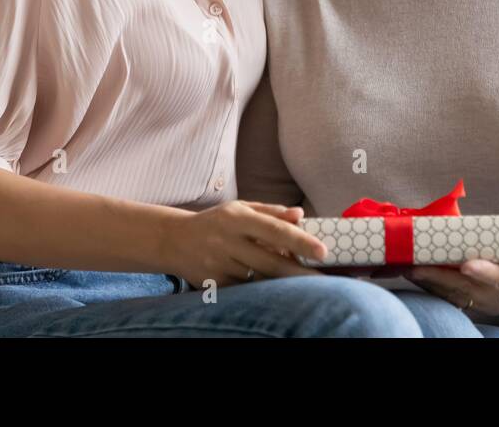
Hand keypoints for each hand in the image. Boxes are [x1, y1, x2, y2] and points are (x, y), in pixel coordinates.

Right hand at [161, 200, 327, 289]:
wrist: (174, 240)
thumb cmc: (216, 222)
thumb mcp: (241, 208)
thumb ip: (271, 212)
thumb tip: (300, 216)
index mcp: (237, 218)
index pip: (275, 230)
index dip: (300, 242)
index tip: (322, 252)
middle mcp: (228, 241)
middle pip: (270, 261)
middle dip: (299, 273)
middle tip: (324, 281)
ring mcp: (220, 265)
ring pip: (259, 279)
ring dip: (282, 283)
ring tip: (303, 285)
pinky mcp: (214, 283)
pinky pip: (245, 289)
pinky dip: (262, 289)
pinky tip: (275, 290)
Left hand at [402, 207, 498, 315]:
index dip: (484, 272)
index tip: (467, 264)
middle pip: (468, 289)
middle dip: (440, 278)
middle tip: (415, 264)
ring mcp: (487, 303)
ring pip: (455, 294)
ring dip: (429, 282)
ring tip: (405, 266)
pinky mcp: (477, 302)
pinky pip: (451, 296)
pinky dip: (432, 286)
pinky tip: (414, 273)